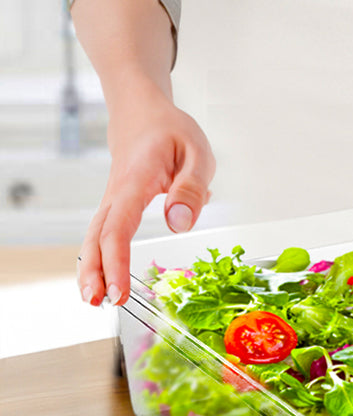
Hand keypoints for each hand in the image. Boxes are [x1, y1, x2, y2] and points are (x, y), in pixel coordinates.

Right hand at [77, 82, 214, 306]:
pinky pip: (103, 233)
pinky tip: (101, 278)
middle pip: (97, 237)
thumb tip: (179, 224)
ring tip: (94, 300)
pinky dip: (99, 255)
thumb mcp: (197, 153)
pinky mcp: (116, 205)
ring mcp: (113, 200)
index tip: (119, 291)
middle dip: (95, 272)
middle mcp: (116, 194)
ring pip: (95, 236)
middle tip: (100, 303)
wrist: (143, 111)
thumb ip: (190, 188)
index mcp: (135, 182)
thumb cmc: (172, 131)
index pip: (119, 228)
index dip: (116, 263)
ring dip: (91, 267)